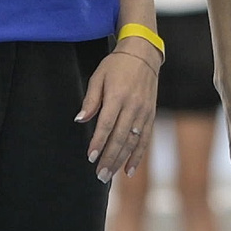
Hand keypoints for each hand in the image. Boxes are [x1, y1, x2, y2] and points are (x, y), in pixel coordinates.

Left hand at [78, 44, 161, 182]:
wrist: (144, 55)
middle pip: (121, 138)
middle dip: (110, 158)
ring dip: (121, 160)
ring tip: (110, 175)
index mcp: (118, 96)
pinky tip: (129, 169)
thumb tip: (80, 120)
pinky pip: (145, 139)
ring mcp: (144, 112)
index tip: (91, 157)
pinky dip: (138, 155)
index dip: (99, 143)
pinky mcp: (150, 115)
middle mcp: (133, 106)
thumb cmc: (116, 65)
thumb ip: (91, 100)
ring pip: (133, 142)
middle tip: (100, 175)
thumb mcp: (98, 77)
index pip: (107, 125)